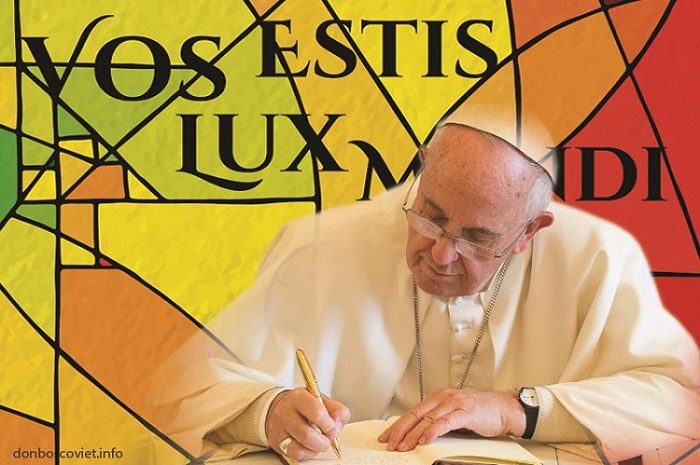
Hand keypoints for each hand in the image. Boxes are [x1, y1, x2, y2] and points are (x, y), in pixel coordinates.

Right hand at [266, 388, 350, 460]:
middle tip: (328, 438)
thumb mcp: (321, 399)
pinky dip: (308, 454)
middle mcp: (286, 412)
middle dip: (324, 441)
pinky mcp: (278, 443)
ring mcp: (280, 429)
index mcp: (299, 397)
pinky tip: (311, 447)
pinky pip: (296, 454)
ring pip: (300, 448)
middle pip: (307, 434)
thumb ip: (336, 410)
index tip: (333, 428)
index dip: (328, 425)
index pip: (316, 412)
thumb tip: (337, 426)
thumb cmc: (303, 405)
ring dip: (316, 449)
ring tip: (320, 443)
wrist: (279, 408)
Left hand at [378, 388, 524, 450]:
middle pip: (415, 414)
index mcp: (438, 397)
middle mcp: (443, 398)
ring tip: (402, 446)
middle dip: (400, 430)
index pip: (412, 412)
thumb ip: (438, 420)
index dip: (397, 425)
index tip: (386, 436)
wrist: (504, 407)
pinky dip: (432, 431)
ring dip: (412, 434)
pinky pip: (444, 422)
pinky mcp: (465, 412)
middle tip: (389, 443)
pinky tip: (424, 440)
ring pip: (427, 419)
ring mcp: (454, 403)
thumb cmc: (481, 412)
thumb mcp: (454, 413)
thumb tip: (417, 434)